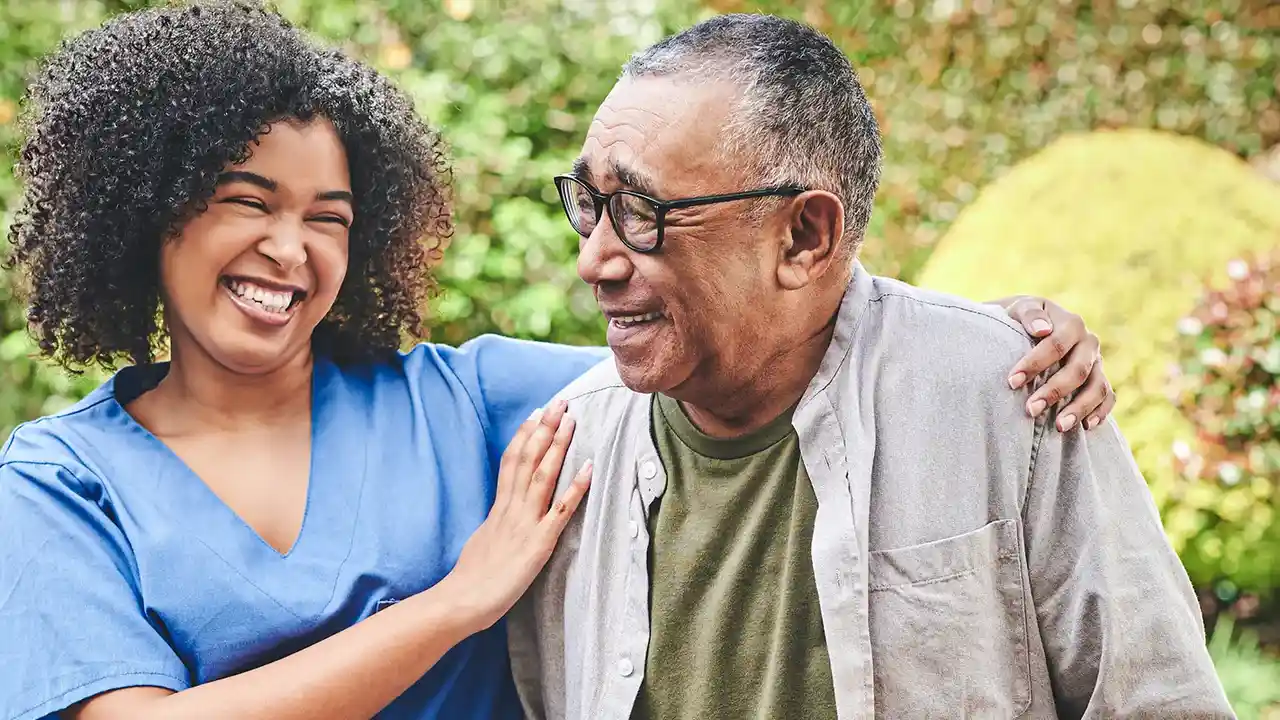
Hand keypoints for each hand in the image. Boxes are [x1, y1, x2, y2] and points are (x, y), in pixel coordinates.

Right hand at [444, 399, 590, 628]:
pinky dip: (576, 487)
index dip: (524, 437)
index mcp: (498, 509)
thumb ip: (494, 525)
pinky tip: (589, 467)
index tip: (534, 415)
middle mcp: (511, 509)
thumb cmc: (469, 580)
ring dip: (558, 445)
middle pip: (528, 460)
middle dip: (544, 429)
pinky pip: (561, 510)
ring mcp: (525, 523)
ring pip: (543, 475)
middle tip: (558, 403)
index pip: (510, 463)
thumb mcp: (481, 542)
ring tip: (571, 420)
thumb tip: (499, 517)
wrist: (461, 601)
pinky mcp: (539, 543)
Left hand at [997, 296, 1117, 431]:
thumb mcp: (1022, 308)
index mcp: (1071, 324)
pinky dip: (1101, 412)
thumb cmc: (1024, 320)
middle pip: (1078, 370)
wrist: (1036, 326)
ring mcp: (1097, 363)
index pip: (1056, 345)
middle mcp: (1089, 343)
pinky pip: (1108, 397)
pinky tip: (1085, 426)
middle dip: (1054, 391)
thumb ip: (1030, 314)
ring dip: (1079, 408)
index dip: (1035, 364)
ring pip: (1098, 387)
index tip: (1012, 382)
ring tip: (1059, 427)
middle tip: (1030, 409)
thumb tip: (1041, 329)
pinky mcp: (1100, 379)